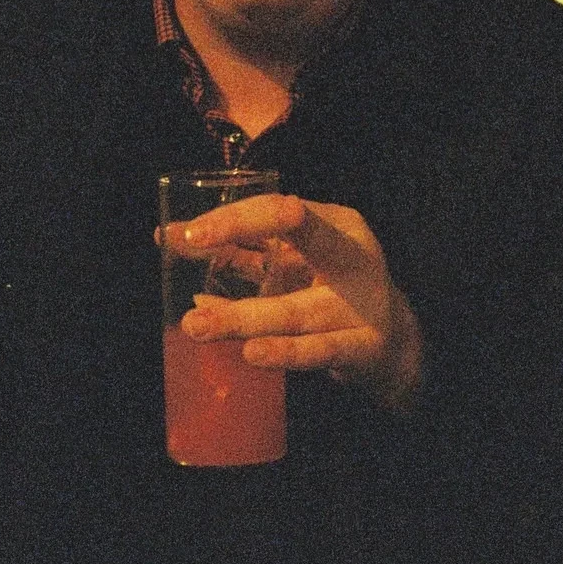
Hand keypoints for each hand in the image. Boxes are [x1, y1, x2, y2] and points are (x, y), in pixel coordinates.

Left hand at [163, 194, 421, 409]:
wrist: (394, 342)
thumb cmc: (330, 288)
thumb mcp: (292, 260)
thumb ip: (239, 250)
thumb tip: (168, 237)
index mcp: (337, 223)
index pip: (281, 209)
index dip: (235, 216)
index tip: (190, 231)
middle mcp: (352, 255)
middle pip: (300, 235)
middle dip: (244, 231)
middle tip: (193, 239)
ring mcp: (361, 302)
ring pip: (296, 307)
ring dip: (244, 316)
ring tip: (198, 323)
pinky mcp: (363, 346)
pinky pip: (319, 351)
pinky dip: (285, 353)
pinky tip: (252, 353)